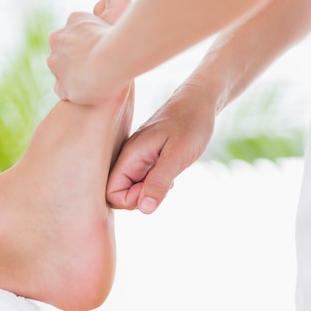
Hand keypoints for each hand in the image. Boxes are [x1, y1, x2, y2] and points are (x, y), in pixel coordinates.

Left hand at [47, 0, 130, 103]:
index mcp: (73, 21)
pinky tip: (89, 92)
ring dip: (75, 75)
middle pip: (66, 51)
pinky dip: (75, 93)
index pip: (77, 32)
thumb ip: (115, 0)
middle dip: (79, 59)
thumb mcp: (118, 11)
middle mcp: (58, 39)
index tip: (102, 49)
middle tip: (99, 66)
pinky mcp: (61, 86)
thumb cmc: (119, 36)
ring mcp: (56, 63)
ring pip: (63, 71)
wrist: (111, 59)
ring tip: (95, 81)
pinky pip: (64, 90)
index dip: (90, 43)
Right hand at [106, 83, 215, 213]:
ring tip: (170, 175)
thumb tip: (144, 209)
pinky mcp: (146, 157)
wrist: (200, 101)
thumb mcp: (178, 156)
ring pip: (132, 187)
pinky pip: (142, 179)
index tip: (155, 190)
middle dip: (141, 198)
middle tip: (165, 184)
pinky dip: (156, 183)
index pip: (111, 193)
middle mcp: (128, 156)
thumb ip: (158, 182)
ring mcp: (136, 157)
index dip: (131, 201)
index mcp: (130, 155)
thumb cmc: (191, 124)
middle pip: (119, 192)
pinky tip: (170, 170)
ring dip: (151, 190)